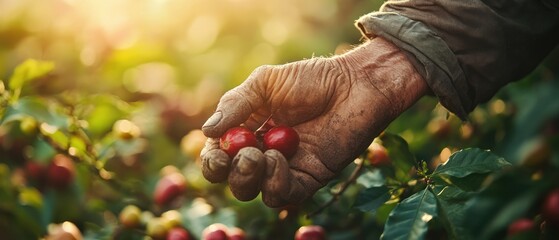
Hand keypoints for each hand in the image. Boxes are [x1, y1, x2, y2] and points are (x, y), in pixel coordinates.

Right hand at [200, 37, 427, 206]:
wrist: (354, 85)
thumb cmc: (311, 79)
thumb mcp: (265, 82)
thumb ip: (235, 105)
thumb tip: (206, 131)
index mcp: (248, 131)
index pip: (220, 156)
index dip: (212, 161)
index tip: (216, 154)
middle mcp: (264, 154)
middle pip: (235, 179)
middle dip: (231, 172)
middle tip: (244, 154)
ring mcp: (286, 168)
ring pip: (256, 191)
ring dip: (250, 178)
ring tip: (259, 155)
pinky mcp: (309, 178)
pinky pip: (284, 194)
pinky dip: (275, 182)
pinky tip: (279, 158)